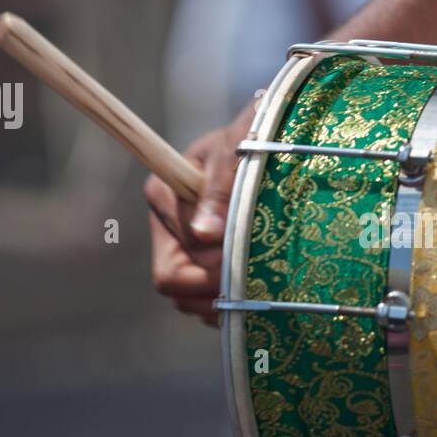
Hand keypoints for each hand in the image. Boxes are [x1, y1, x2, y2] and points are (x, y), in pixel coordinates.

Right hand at [146, 102, 253, 324]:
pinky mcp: (204, 256)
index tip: (246, 264)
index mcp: (163, 195)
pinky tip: (257, 291)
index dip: (208, 276)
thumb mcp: (241, 149)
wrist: (272, 138)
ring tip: (260, 287)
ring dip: (225, 301)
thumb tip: (205, 233)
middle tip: (258, 280)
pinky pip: (208, 300)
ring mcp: (184, 244)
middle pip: (179, 287)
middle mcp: (167, 226)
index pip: (172, 267)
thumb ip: (222, 188)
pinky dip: (231, 302)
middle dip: (217, 290)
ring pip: (192, 299)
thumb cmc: (255, 134)